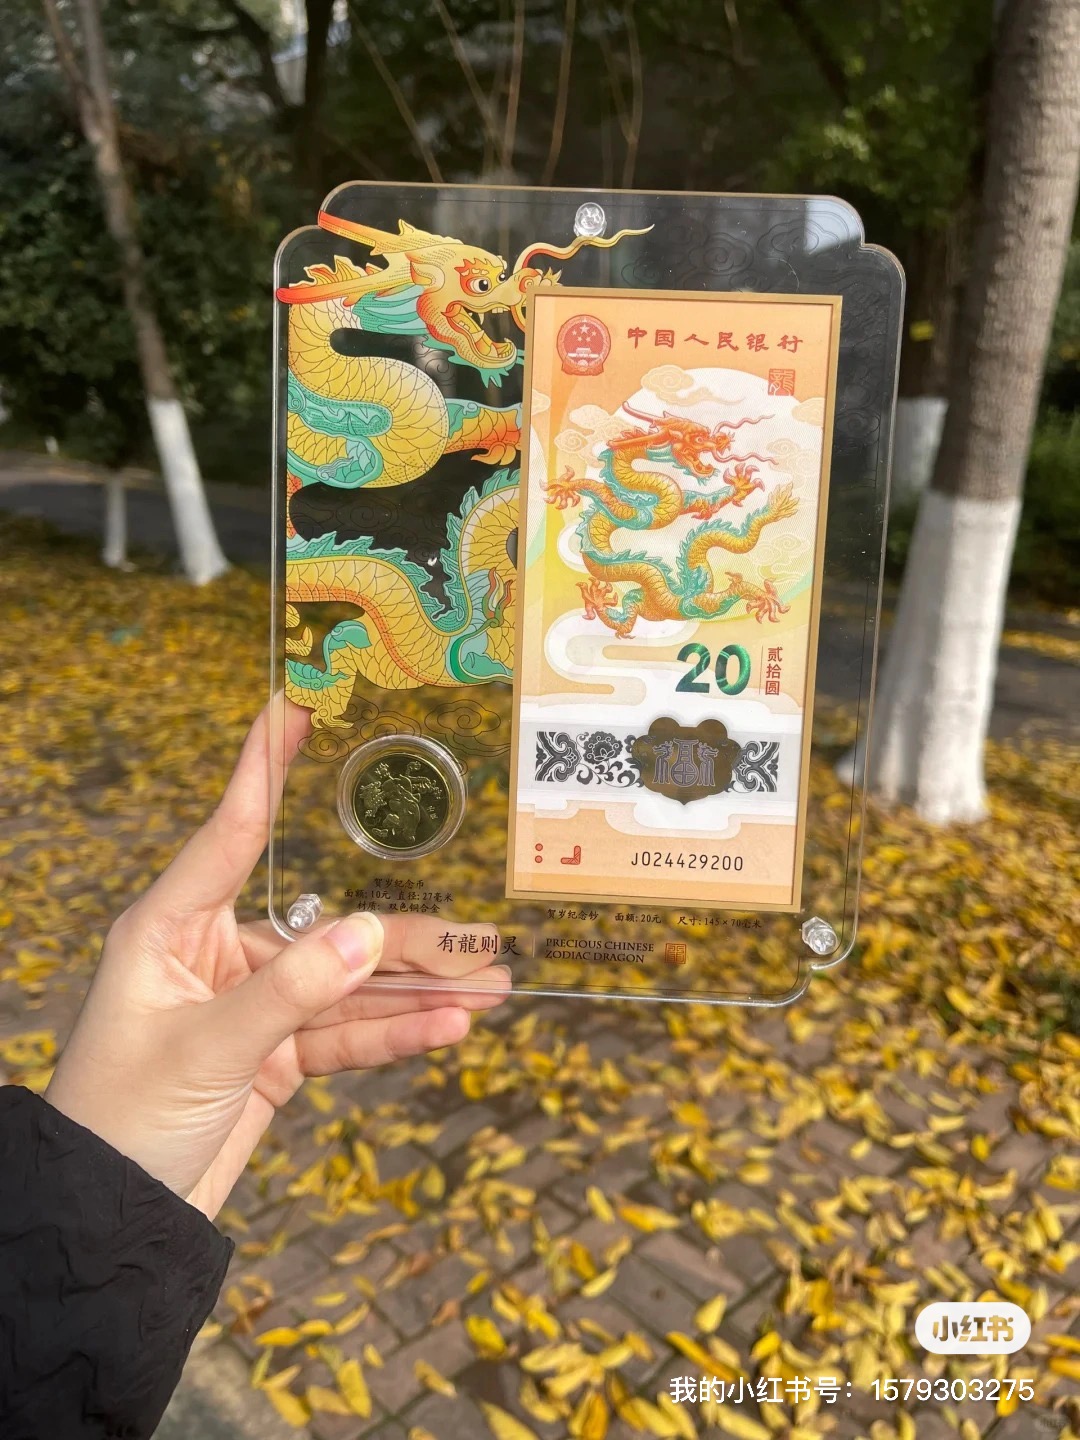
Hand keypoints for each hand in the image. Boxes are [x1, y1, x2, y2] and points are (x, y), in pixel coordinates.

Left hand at [45, 699, 508, 1219]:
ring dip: (416, 991)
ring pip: (348, 986)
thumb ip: (291, 992)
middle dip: (404, 938)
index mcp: (173, 929)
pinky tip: (450, 1028)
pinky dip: (395, 1035)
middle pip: (326, 929)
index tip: (294, 702)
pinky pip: (343, 1036)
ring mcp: (250, 1008)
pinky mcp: (273, 1057)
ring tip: (491, 987)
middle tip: (478, 938)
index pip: (232, 830)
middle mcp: (215, 957)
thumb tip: (372, 933)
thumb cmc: (123, 1123)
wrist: (109, 1222)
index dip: (265, 764)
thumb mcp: (205, 1051)